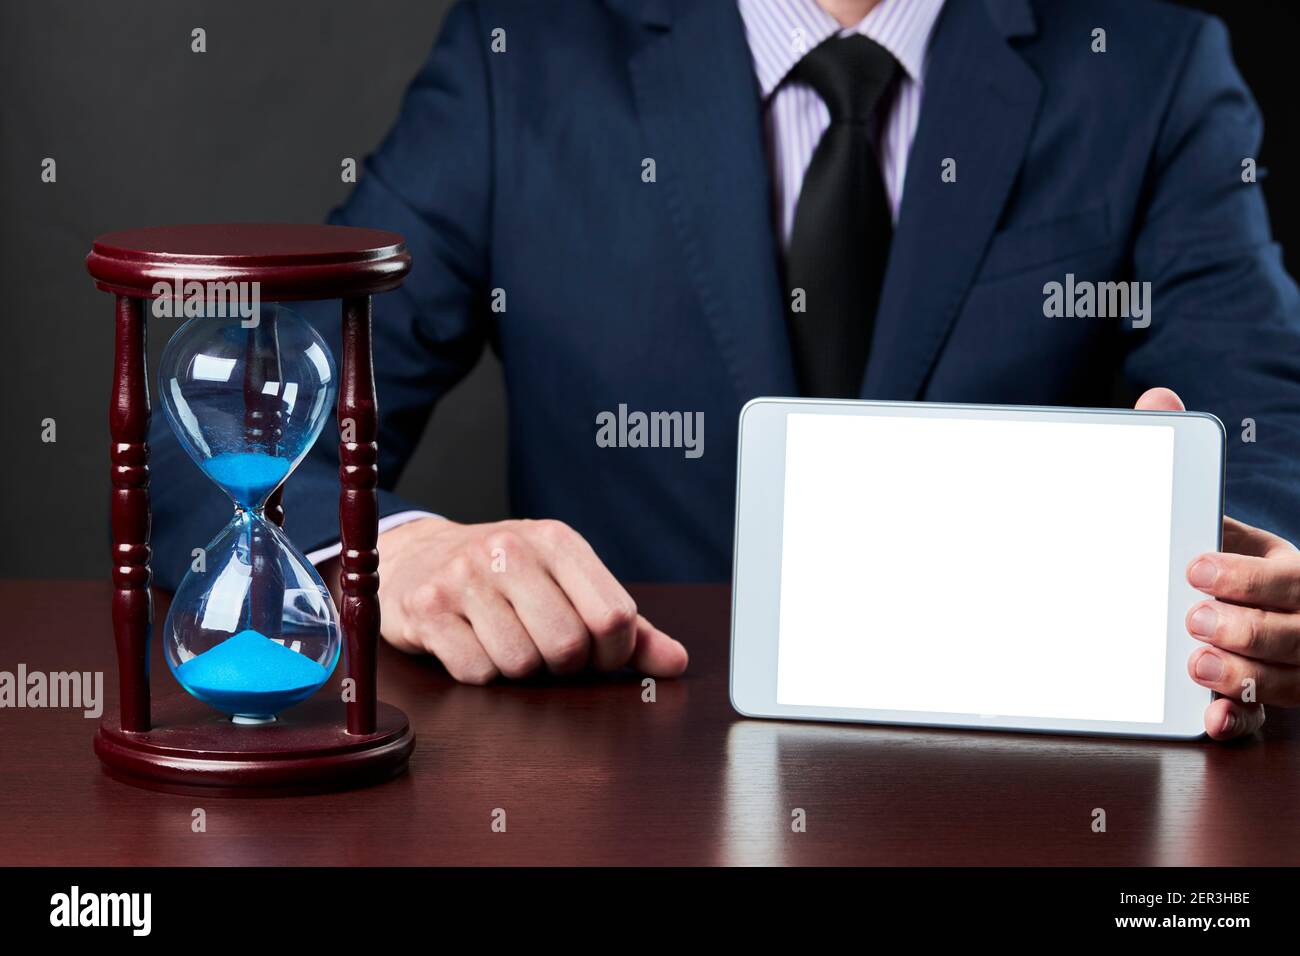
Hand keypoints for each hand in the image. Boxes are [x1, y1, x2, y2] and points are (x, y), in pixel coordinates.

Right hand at [373, 516, 688, 683]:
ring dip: (520, 670)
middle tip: (546, 650)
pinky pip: (476, 672)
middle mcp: (510, 551)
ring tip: (506, 640)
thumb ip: (626, 627)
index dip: (614, 652)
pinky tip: (471, 643)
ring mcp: (464, 578)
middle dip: (563, 665)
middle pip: (568, 646)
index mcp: (557, 541)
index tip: (598, 653)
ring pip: (520, 665)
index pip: (614, 616)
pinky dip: (481, 672)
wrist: (417, 556)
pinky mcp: (427, 609)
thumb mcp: (568, 584)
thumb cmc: (505, 577)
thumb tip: (676, 663)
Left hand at [1136, 388, 1296, 738]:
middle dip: (1248, 628)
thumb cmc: (1225, 562)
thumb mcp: (1216, 523)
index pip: (1287, 575)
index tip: (1194, 567)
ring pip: (1288, 679)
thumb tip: (1156, 399)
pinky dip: (1238, 723)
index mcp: (1290, 570)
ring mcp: (1294, 665)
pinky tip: (1211, 720)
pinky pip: (1264, 722)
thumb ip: (1185, 469)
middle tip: (1193, 620)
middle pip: (1297, 631)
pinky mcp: (1270, 701)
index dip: (1247, 575)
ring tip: (1195, 665)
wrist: (1245, 611)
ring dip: (1243, 676)